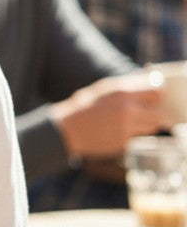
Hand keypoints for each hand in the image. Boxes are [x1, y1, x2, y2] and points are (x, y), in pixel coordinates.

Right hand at [51, 73, 165, 158]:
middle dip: (154, 111)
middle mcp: (128, 109)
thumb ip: (127, 87)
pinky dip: (134, 134)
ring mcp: (126, 127)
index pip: (157, 91)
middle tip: (145, 111)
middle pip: (159, 111)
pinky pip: (139, 137)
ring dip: (147, 123)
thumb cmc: (82, 107)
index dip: (156, 94)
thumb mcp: (103, 89)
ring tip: (133, 121)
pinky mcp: (123, 142)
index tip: (151, 97)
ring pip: (152, 126)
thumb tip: (149, 83)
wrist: (66, 130)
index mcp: (122, 92)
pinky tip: (119, 130)